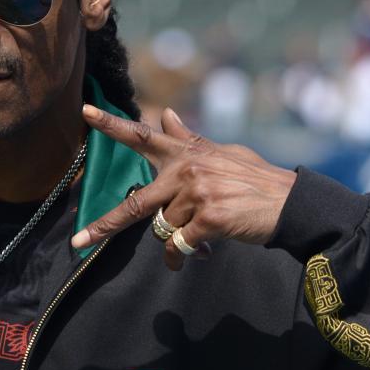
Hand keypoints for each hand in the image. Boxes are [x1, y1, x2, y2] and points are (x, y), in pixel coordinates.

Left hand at [71, 104, 296, 269]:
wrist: (289, 202)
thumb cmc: (252, 179)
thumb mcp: (220, 152)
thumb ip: (187, 139)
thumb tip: (165, 114)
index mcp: (185, 153)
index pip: (142, 135)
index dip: (111, 124)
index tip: (84, 112)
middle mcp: (186, 170)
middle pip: (136, 203)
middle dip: (105, 225)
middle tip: (80, 242)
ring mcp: (196, 193)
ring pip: (164, 229)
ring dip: (177, 239)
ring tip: (201, 236)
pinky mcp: (208, 218)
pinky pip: (179, 245)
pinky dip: (183, 256)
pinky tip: (201, 254)